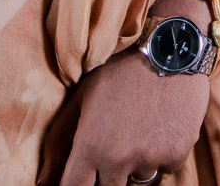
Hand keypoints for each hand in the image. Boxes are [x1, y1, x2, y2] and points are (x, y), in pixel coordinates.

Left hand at [40, 0, 212, 185]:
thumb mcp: (81, 98)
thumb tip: (42, 183)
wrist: (169, 47)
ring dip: (137, 163)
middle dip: (108, 172)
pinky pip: (166, 170)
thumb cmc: (120, 69)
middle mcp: (118, 159)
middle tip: (116, 142)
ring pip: (139, 180)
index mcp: (90, 146)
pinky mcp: (177, 153)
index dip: (77, 185)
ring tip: (140, 128)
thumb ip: (59, 142)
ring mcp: (150, 158)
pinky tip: (161, 125)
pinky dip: (163, 154)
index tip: (84, 176)